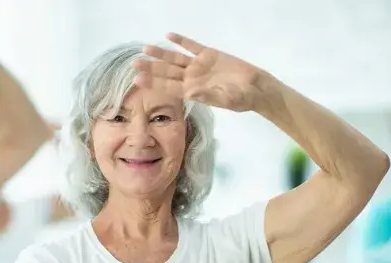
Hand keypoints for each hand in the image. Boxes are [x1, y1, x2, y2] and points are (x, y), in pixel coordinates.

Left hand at [134, 33, 266, 111]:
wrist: (256, 88)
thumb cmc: (241, 99)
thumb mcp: (225, 100)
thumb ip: (207, 97)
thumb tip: (190, 94)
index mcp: (193, 91)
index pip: (168, 87)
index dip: (153, 83)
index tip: (138, 80)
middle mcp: (192, 78)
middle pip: (167, 72)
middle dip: (151, 68)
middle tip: (135, 63)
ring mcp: (199, 66)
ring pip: (176, 59)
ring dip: (161, 54)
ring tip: (146, 48)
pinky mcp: (209, 55)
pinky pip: (192, 46)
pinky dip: (181, 41)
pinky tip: (169, 36)